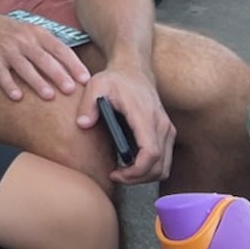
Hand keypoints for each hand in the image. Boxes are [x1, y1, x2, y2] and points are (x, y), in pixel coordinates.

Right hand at [0, 11, 90, 101]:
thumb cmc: (10, 32)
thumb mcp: (31, 31)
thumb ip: (50, 46)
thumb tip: (74, 67)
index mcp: (37, 33)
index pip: (59, 48)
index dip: (73, 64)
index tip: (85, 79)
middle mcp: (23, 41)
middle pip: (43, 58)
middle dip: (58, 74)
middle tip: (70, 89)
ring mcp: (7, 50)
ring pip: (24, 66)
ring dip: (37, 81)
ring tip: (49, 96)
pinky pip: (1, 73)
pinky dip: (9, 85)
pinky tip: (17, 96)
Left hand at [75, 64, 175, 184]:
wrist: (135, 70)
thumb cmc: (115, 79)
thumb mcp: (96, 85)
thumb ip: (88, 104)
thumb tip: (83, 124)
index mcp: (144, 115)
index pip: (150, 152)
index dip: (135, 171)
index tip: (116, 174)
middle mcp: (161, 124)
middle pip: (159, 166)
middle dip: (137, 178)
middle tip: (115, 177)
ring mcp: (166, 129)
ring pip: (164, 166)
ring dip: (144, 176)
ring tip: (122, 174)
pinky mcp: (166, 132)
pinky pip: (164, 159)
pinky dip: (150, 169)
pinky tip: (130, 165)